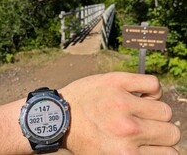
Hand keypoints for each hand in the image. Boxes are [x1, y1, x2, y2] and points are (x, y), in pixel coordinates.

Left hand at [60, 72, 179, 154]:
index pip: (171, 153)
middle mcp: (128, 130)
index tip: (154, 142)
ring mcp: (122, 103)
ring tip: (138, 109)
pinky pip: (153, 83)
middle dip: (160, 130)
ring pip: (164, 109)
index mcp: (127, 154)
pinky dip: (151, 89)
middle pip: (171, 131)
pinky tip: (138, 93)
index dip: (162, 147)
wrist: (58, 116)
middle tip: (145, 125)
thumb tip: (160, 151)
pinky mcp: (116, 82)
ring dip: (155, 111)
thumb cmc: (82, 138)